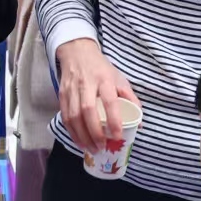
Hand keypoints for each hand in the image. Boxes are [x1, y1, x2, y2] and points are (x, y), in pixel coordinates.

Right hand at [55, 38, 136, 154]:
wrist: (77, 52)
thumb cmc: (101, 68)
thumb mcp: (119, 78)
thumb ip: (130, 99)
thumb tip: (138, 122)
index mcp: (105, 79)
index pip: (109, 101)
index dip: (114, 119)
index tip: (117, 136)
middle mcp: (86, 84)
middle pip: (87, 111)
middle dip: (94, 132)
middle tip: (101, 147)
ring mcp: (72, 89)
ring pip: (73, 116)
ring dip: (82, 135)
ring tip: (90, 148)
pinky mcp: (62, 94)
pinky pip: (65, 116)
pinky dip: (71, 131)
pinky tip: (79, 141)